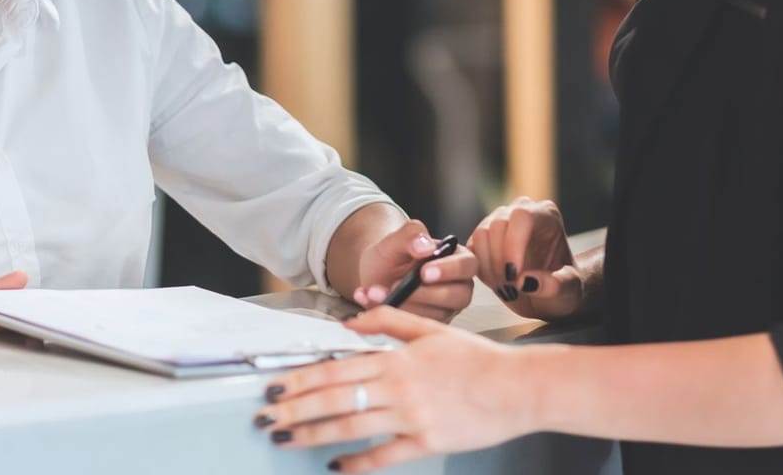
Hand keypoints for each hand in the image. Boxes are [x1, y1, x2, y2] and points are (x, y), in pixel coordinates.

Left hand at [256, 306, 538, 470]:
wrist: (517, 388)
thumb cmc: (477, 360)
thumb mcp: (431, 330)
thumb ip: (388, 322)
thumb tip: (350, 323)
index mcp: (397, 358)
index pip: (338, 368)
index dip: (302, 377)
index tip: (276, 385)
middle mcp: (399, 387)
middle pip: (335, 398)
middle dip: (295, 408)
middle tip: (265, 416)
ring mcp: (411, 417)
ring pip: (350, 427)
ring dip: (313, 433)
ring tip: (285, 438)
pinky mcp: (425, 442)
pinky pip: (383, 456)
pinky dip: (357, 462)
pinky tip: (334, 465)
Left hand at [348, 219, 477, 322]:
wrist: (376, 274)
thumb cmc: (393, 255)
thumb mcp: (396, 239)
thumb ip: (411, 234)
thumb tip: (426, 246)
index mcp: (457, 258)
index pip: (467, 265)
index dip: (449, 270)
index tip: (424, 272)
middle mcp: (457, 285)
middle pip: (458, 295)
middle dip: (426, 294)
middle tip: (398, 287)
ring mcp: (445, 308)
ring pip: (436, 314)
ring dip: (403, 305)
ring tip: (377, 292)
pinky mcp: (429, 324)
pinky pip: (417, 325)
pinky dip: (391, 315)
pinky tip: (372, 301)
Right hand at [469, 197, 584, 321]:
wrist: (550, 295)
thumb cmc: (563, 289)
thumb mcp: (568, 292)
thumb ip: (555, 286)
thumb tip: (526, 281)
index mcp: (546, 216)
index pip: (523, 216)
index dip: (513, 245)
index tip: (515, 277)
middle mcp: (521, 211)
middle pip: (498, 225)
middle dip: (500, 261)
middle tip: (513, 289)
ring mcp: (500, 221)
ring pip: (481, 234)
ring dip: (489, 267)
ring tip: (507, 288)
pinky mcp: (483, 237)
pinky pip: (470, 248)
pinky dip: (480, 269)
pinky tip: (497, 283)